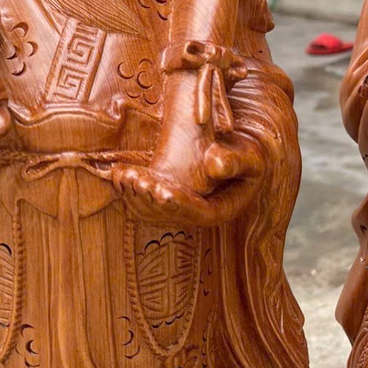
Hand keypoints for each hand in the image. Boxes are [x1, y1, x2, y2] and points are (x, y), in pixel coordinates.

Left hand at [113, 132, 262, 226]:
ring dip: (133, 195)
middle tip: (134, 180)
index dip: (177, 204)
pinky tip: (117, 173)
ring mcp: (177, 209)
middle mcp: (195, 215)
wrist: (237, 152)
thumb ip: (236, 161)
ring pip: (151, 211)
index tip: (162, 190)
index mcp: (219, 211)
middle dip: (149, 199)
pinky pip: (141, 202)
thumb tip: (215, 165)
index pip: (196, 215)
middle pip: (168, 215)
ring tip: (122, 174)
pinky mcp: (163, 198)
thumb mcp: (250, 158)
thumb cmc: (247, 156)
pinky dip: (127, 190)